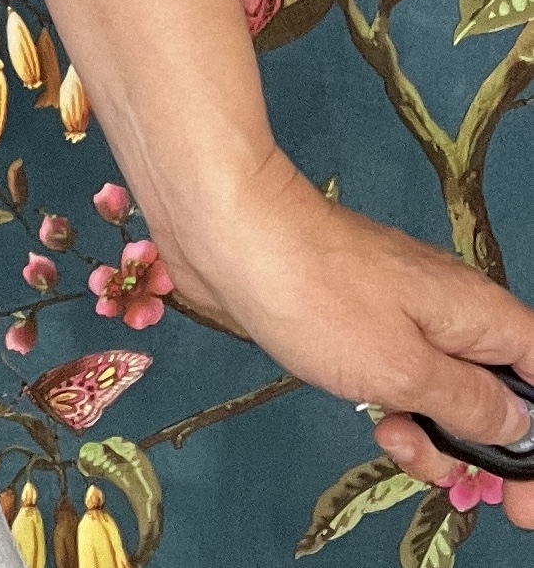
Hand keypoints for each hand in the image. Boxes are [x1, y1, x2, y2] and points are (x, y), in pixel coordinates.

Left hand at [154, 146, 533, 531]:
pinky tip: (370, 419)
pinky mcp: (355, 323)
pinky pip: (398, 378)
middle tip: (449, 477)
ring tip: (392, 439)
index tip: (520, 498)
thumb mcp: (405, 369)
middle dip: (483, 448)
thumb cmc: (313, 291)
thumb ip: (470, 405)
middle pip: (501, 396)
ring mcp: (402, 315)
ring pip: (445, 393)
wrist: (224, 229)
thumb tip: (516, 427)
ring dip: (433, 434)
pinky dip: (395, 410)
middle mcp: (451, 313)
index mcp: (481, 316)